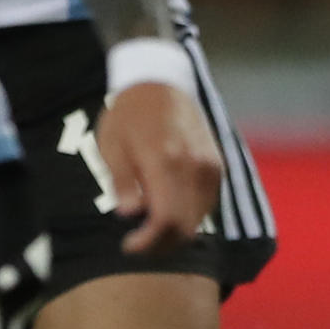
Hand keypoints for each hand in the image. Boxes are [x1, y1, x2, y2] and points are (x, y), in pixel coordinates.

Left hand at [95, 82, 221, 255]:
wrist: (160, 82)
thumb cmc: (129, 115)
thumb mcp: (112, 145)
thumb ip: (122, 181)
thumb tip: (129, 214)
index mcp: (166, 160)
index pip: (165, 219)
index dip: (148, 243)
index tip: (129, 246)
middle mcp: (194, 166)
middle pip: (185, 227)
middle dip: (160, 244)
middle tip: (137, 243)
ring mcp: (210, 167)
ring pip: (198, 220)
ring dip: (174, 233)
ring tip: (148, 228)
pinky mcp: (217, 167)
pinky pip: (206, 206)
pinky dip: (187, 217)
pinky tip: (166, 209)